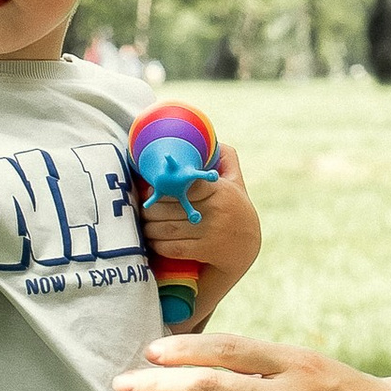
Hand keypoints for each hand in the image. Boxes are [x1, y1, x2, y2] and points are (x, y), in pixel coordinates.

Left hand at [138, 141, 260, 308]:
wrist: (247, 247)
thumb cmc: (236, 209)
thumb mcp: (236, 183)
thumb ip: (226, 159)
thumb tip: (212, 140)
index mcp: (220, 190)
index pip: (188, 183)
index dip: (166, 186)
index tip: (153, 188)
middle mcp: (216, 210)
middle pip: (172, 207)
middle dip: (151, 209)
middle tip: (143, 209)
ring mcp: (211, 232)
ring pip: (169, 228)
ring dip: (150, 227)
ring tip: (144, 225)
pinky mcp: (205, 251)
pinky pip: (173, 247)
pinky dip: (158, 244)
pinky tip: (153, 240)